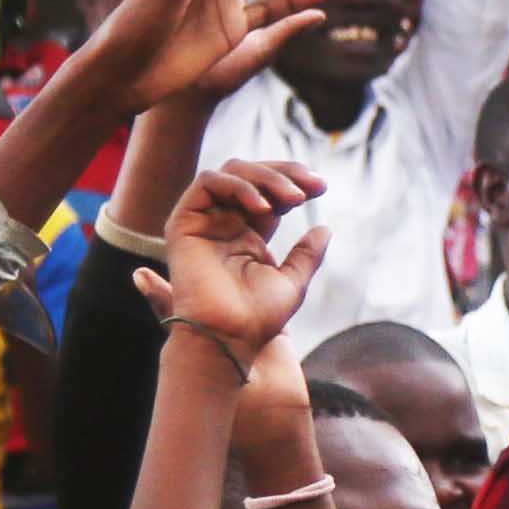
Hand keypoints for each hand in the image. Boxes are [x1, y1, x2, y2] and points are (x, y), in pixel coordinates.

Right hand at [144, 161, 329, 363]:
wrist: (229, 337)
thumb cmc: (258, 318)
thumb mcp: (293, 281)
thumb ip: (307, 254)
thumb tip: (325, 228)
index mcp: (246, 235)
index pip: (267, 191)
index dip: (293, 181)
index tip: (322, 188)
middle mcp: (223, 223)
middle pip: (251, 174)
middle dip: (285, 172)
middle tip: (313, 187)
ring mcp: (203, 220)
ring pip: (231, 171)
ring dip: (266, 177)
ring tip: (293, 199)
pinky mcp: (184, 222)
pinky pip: (207, 182)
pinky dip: (238, 186)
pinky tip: (263, 207)